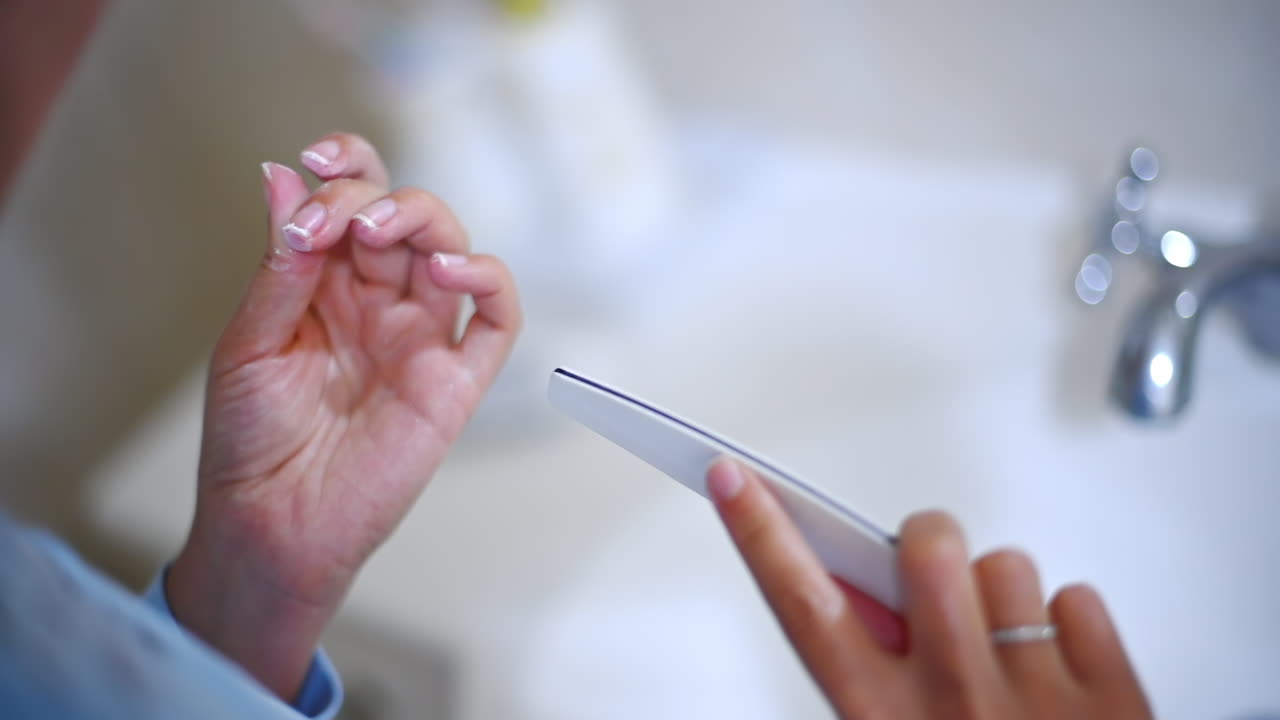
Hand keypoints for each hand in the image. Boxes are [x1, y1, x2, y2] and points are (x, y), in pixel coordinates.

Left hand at [167, 133, 520, 699]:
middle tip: (337, 219)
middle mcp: (378, 303)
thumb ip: (280, 267)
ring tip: (378, 231)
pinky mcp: (455, 381)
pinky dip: (489, 282)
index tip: (317, 159)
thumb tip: (283, 179)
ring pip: (451, 251)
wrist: (273, 525)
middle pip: (402, 216)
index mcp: (325, 286)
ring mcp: (421, 339)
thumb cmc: (251, 443)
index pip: (353, 202)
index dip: (347, 167)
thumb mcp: (248, 343)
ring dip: (424, 221)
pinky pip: (497, 322)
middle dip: (371, 197)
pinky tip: (449, 271)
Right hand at [707, 459, 1152, 718]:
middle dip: (924, 542)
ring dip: (1000, 595)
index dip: (759, 533)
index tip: (731, 478)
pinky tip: (1057, 668)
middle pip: (922, 553)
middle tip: (933, 578)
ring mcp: (1037, 699)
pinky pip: (1076, 598)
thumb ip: (873, 672)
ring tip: (1004, 652)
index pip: (802, 605)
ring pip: (1005, 567)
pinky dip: (1068, 624)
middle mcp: (955, 707)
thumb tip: (866, 596)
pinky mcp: (1113, 696)